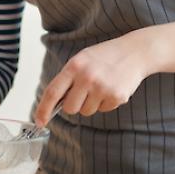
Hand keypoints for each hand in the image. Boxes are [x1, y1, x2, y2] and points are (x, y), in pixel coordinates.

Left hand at [33, 34, 153, 127]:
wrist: (135, 52)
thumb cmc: (105, 56)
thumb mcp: (82, 59)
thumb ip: (68, 79)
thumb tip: (55, 104)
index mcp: (74, 66)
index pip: (53, 92)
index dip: (43, 109)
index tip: (39, 121)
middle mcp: (87, 77)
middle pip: (70, 108)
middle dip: (74, 105)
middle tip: (84, 92)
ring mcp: (102, 88)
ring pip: (87, 111)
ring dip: (91, 103)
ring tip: (100, 86)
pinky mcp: (117, 97)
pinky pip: (103, 110)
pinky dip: (105, 103)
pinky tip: (111, 87)